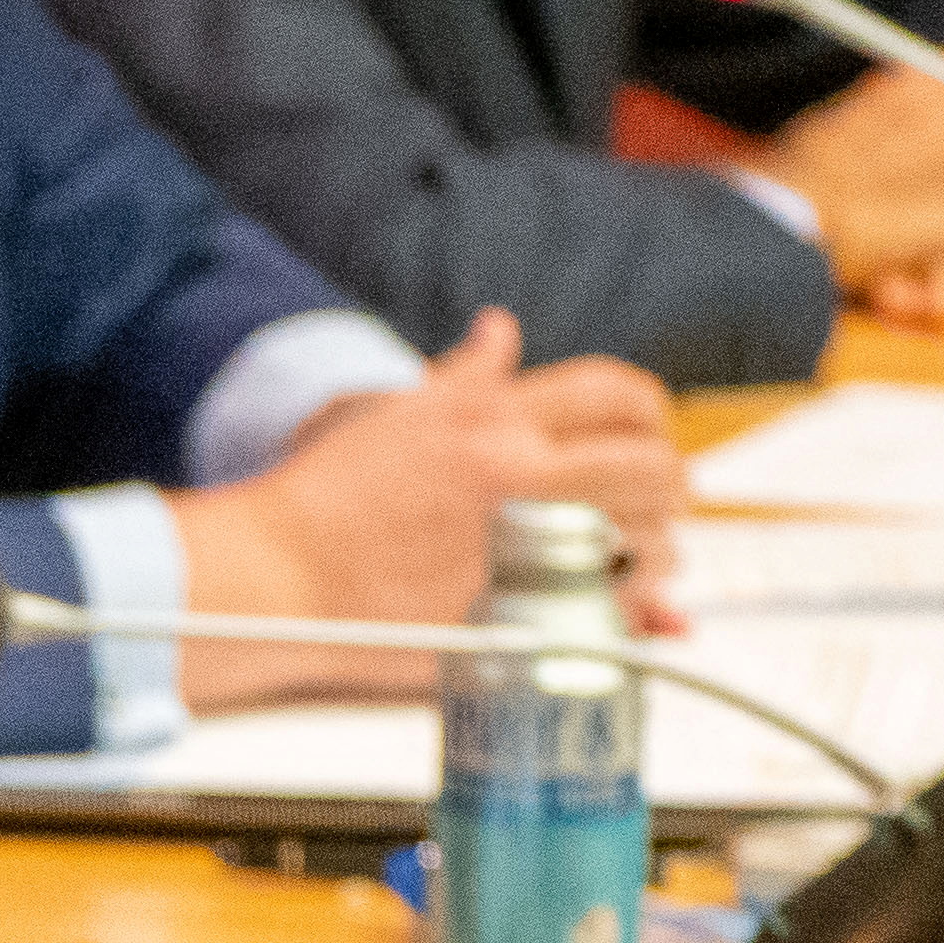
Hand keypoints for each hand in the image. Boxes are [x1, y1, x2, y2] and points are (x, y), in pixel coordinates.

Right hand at [169, 309, 681, 690]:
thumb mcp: (395, 413)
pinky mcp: (519, 610)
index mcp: (492, 419)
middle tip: (653, 499)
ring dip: (657, 549)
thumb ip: (465, 375)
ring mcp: (525, 545)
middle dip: (666, 481)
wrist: (277, 577)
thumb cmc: (320, 502)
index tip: (643, 434)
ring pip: (650, 540)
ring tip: (635, 559)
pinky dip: (636, 609)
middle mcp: (518, 474)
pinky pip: (617, 609)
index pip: (615, 393)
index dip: (646, 413)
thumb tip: (500, 332)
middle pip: (652, 464)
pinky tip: (621, 605)